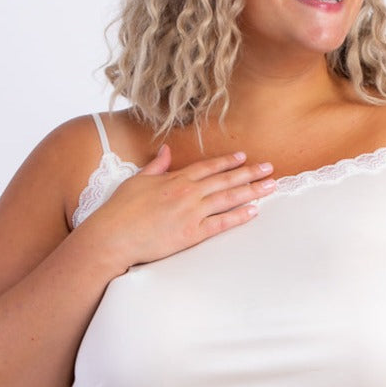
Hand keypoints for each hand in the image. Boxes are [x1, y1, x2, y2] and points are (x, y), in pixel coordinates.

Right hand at [84, 145, 276, 273]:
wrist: (114, 236)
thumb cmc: (121, 210)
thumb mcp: (137, 180)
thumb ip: (156, 166)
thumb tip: (166, 151)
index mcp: (174, 179)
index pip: (207, 167)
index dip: (227, 162)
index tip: (244, 158)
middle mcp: (187, 193)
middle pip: (224, 180)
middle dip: (249, 173)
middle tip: (270, 168)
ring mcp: (191, 212)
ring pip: (228, 198)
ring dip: (252, 191)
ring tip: (271, 186)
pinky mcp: (192, 233)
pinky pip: (221, 223)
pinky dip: (238, 215)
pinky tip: (254, 211)